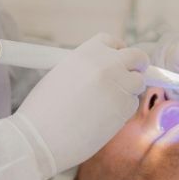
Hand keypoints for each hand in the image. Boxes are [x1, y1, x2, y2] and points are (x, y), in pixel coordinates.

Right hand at [10, 33, 147, 178]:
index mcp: (87, 52)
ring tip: (104, 105)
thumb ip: (87, 68)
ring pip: (138, 82)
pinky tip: (101, 119)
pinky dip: (122, 111)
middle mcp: (106, 63)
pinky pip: (131, 104)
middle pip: (137, 56)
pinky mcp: (124, 107)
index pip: (113, 42)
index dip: (118, 52)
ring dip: (128, 91)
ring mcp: (118, 84)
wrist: (40, 137)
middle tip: (132, 76)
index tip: (118, 61)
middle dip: (138, 66)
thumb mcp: (62, 74)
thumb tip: (107, 70)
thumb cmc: (44, 110)